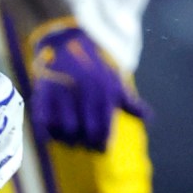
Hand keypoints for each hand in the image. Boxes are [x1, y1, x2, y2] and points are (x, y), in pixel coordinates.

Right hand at [26, 18, 143, 150]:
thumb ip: (130, 102)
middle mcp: (84, 93)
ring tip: (71, 141)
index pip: (104, 128)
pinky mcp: (44, 92)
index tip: (101, 149)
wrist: (66, 43)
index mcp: (104, 92)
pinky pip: (44, 121)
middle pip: (85, 132)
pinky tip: (54, 133)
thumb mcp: (115, 81)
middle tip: (85, 147)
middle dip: (86, 144)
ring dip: (67, 140)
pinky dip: (49, 132)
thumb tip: (148, 119)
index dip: (102, 144)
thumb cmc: (95, 67)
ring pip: (65, 130)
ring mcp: (63, 93)